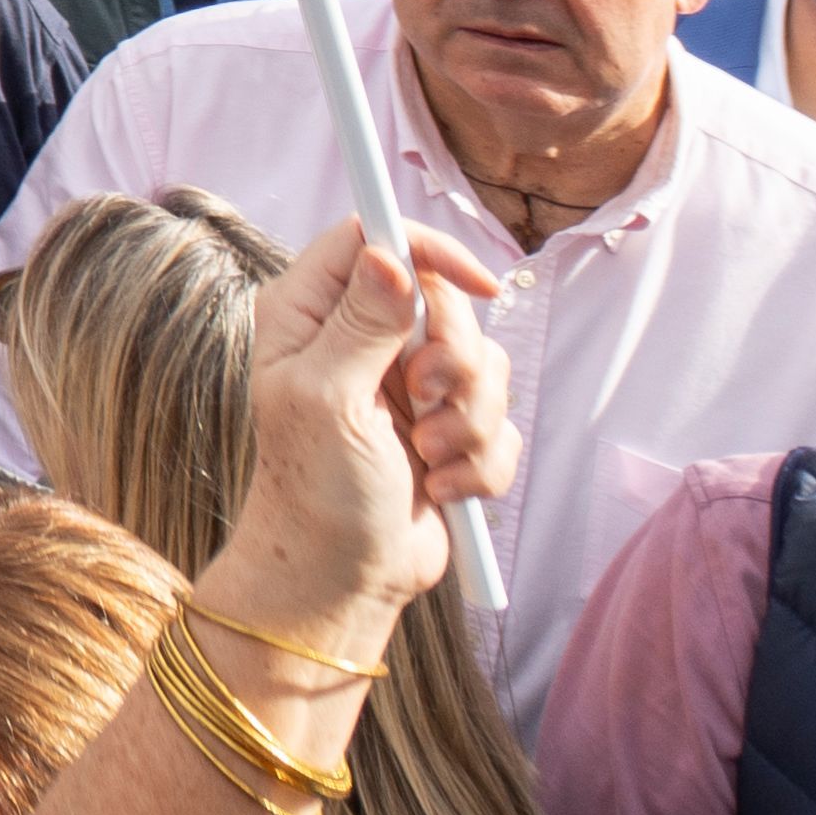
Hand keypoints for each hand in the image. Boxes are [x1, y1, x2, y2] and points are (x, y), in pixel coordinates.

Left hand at [211, 220, 515, 632]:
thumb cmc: (314, 490)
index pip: (376, 238)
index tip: (477, 286)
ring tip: (426, 459)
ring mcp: (408, 386)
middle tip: (422, 403)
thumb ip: (361, 326)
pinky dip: (480, 463)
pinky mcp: (449, 430)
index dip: (432, 251)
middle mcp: (361, 338)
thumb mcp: (328, 400)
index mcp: (312, 314)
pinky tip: (439, 490)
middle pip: (448, 301)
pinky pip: (503, 423)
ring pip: (487, 364)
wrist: (342, 577)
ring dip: (468, 423)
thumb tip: (389, 256)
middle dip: (455, 362)